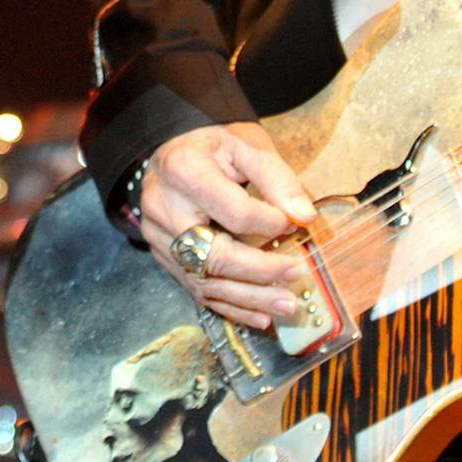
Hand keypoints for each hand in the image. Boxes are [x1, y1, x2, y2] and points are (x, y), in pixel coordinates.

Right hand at [137, 122, 316, 330]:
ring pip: (204, 281)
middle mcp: (163, 208)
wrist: (172, 152)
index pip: (234, 212)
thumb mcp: (246, 146)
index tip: (296, 224)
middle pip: (214, 255)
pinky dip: (231, 307)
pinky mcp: (161, 257)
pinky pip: (196, 290)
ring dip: (250, 298)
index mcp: (184, 172)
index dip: (270, 223)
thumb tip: (304, 216)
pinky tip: (260, 316)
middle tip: (296, 276)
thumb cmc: (213, 147)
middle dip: (261, 272)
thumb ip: (276, 178)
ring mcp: (157, 237)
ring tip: (287, 305)